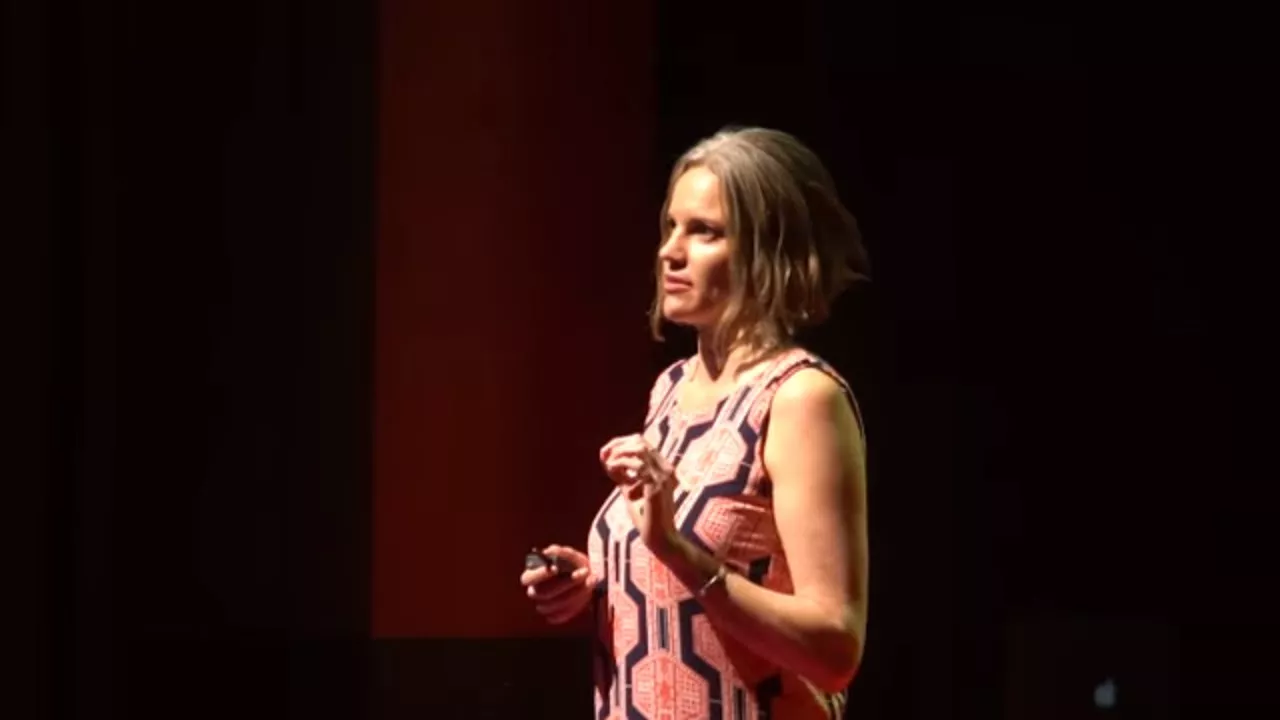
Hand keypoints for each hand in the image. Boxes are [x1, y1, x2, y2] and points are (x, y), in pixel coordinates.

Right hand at [519, 544, 592, 624]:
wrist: (586, 579)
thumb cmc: (574, 564)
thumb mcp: (570, 555)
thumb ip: (560, 552)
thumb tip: (548, 552)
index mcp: (532, 576)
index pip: (527, 579)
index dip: (540, 575)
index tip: (556, 568)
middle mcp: (535, 592)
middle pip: (542, 593)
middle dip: (565, 583)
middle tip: (584, 572)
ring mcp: (544, 606)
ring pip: (554, 605)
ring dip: (575, 593)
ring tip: (591, 580)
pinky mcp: (554, 616)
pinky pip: (562, 615)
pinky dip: (576, 605)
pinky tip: (586, 593)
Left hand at [600, 434, 678, 556]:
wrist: (661, 539)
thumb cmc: (646, 517)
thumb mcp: (631, 490)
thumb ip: (622, 475)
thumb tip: (607, 460)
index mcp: (663, 468)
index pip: (642, 442)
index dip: (621, 443)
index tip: (605, 452)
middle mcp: (667, 469)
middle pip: (640, 441)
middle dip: (617, 445)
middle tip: (603, 456)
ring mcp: (664, 477)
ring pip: (640, 450)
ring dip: (619, 454)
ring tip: (608, 465)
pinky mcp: (657, 487)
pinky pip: (638, 466)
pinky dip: (622, 465)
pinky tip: (612, 471)